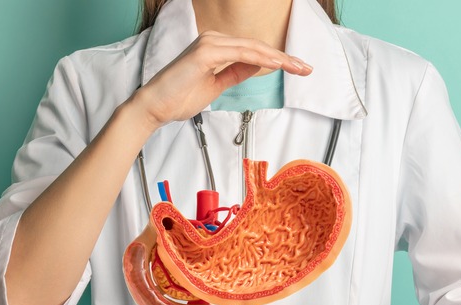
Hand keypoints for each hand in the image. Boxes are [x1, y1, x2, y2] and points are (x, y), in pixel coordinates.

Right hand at [129, 31, 311, 129]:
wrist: (154, 107)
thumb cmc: (178, 98)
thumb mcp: (216, 85)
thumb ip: (235, 73)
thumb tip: (256, 67)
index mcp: (215, 47)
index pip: (253, 51)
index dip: (277, 59)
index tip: (297, 69)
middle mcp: (213, 40)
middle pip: (257, 46)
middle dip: (284, 58)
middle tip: (306, 68)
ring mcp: (209, 44)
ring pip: (252, 47)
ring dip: (278, 58)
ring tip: (297, 67)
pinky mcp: (205, 52)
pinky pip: (241, 53)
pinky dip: (261, 58)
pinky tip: (277, 65)